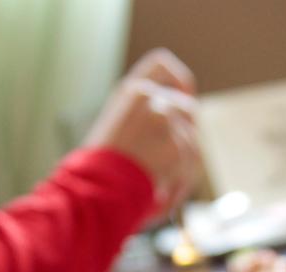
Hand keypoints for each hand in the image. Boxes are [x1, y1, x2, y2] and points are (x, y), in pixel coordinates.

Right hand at [85, 50, 200, 213]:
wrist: (93, 191)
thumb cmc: (99, 172)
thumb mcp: (115, 131)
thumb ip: (143, 118)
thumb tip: (178, 121)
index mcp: (129, 92)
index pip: (161, 65)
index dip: (178, 79)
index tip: (185, 94)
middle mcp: (148, 97)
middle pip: (187, 109)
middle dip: (184, 136)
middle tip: (168, 163)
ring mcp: (164, 119)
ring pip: (192, 141)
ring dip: (180, 166)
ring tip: (155, 183)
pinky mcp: (176, 144)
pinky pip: (192, 163)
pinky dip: (181, 181)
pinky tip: (161, 191)